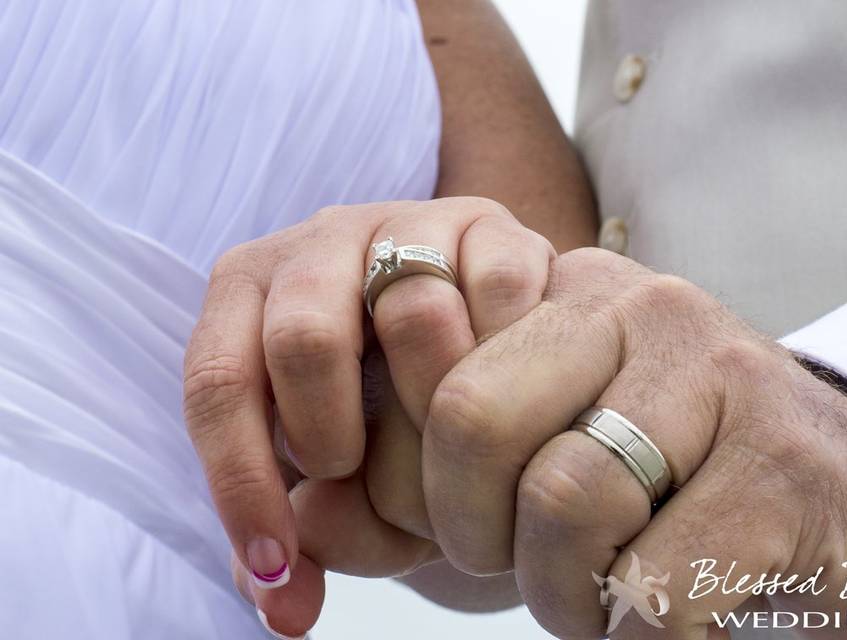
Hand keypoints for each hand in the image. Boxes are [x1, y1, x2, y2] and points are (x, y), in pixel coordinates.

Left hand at [183, 198, 553, 634]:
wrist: (483, 348)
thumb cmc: (394, 418)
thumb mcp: (341, 481)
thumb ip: (308, 534)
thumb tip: (285, 605)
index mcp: (253, 291)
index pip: (218, 382)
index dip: (241, 484)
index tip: (278, 565)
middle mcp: (322, 242)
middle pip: (303, 336)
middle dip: (328, 432)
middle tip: (357, 474)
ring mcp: (408, 222)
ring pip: (414, 308)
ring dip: (431, 407)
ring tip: (445, 448)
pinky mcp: (489, 222)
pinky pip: (498, 291)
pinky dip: (502, 362)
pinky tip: (511, 401)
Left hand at [419, 247, 846, 638]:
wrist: (844, 489)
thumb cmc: (672, 475)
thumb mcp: (552, 441)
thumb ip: (441, 464)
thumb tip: (318, 516)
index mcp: (569, 290)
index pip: (437, 385)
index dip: (433, 492)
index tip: (480, 534)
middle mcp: (639, 305)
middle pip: (475, 420)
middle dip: (477, 535)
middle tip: (529, 571)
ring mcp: (718, 372)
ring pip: (562, 500)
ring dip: (565, 594)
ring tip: (602, 598)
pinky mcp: (780, 462)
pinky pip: (653, 579)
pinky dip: (640, 632)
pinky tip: (666, 616)